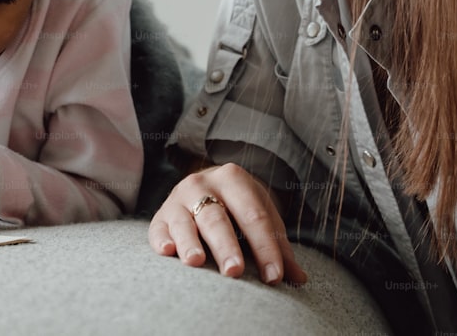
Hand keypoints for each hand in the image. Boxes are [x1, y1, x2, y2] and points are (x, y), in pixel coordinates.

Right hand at [147, 163, 307, 285]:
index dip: (265, 247)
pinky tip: (167, 252)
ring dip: (190, 242)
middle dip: (226, 246)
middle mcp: (202, 183)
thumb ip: (278, 247)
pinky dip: (162, 239)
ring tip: (196, 261)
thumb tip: (298, 278)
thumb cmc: (237, 207)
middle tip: (234, 271)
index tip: (274, 276)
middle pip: (216, 218)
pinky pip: (158, 227)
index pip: (253, 216)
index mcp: (233, 179)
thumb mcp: (261, 217)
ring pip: (185, 222)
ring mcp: (178, 198)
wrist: (205, 186)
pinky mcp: (160, 215)